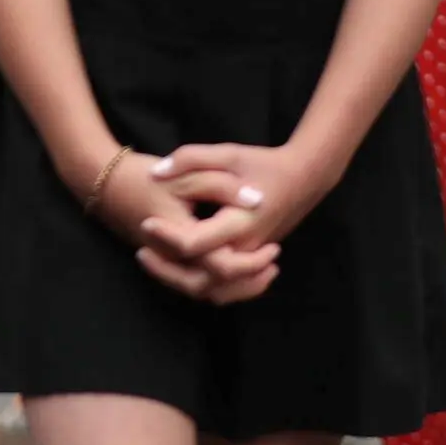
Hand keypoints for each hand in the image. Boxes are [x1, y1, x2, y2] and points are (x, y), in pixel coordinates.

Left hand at [130, 141, 340, 305]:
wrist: (303, 178)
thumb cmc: (264, 163)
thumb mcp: (228, 153)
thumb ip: (190, 159)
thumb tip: (156, 173)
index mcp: (239, 222)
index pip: (195, 243)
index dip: (166, 236)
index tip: (145, 222)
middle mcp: (246, 247)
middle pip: (202, 280)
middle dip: (167, 273)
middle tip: (141, 254)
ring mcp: (250, 258)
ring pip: (214, 291)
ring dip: (181, 283)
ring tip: (153, 261)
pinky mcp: (250, 261)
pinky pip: (224, 286)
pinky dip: (200, 283)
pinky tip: (176, 265)